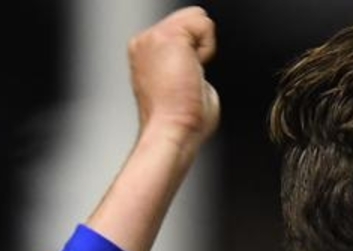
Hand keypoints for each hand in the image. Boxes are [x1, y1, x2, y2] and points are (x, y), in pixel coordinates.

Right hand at [127, 6, 220, 148]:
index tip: (185, 81)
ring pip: (197, 17)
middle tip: (188, 79)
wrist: (172, 130)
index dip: (195, 53)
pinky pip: (203, 23)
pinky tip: (193, 71)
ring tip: (189, 75)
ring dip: (203, 47)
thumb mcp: (185, 85)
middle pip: (190, 19)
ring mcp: (152, 37)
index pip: (183, 30)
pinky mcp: (166, 37)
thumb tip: (199, 66)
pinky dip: (208, 48)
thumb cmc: (180, 120)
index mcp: (145, 53)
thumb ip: (190, 66)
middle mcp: (144, 42)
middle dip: (199, 47)